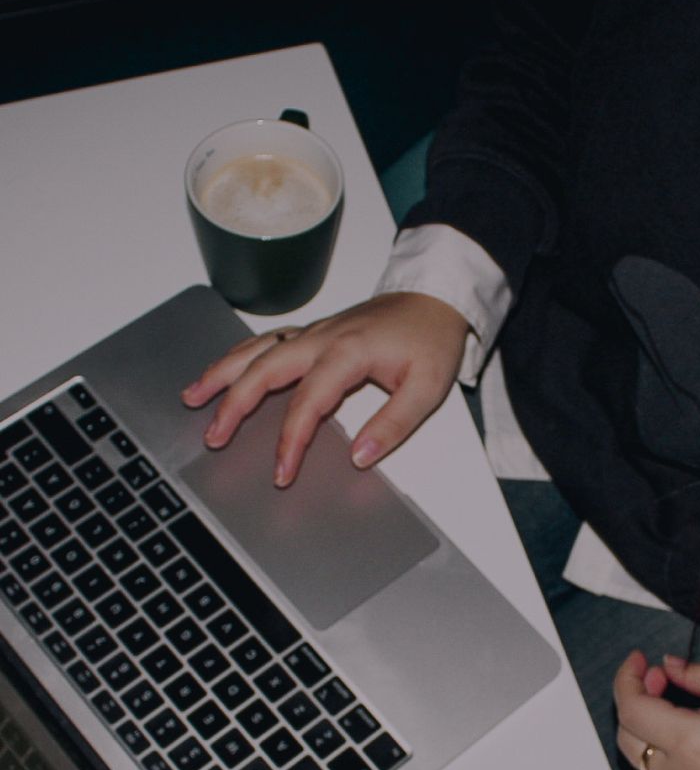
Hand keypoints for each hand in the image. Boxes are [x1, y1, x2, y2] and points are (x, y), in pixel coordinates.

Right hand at [180, 292, 469, 485]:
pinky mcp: (315, 331)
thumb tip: (360, 456)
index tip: (282, 471)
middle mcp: (323, 337)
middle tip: (214, 436)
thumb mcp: (427, 388)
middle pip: (264, 370)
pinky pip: (267, 342)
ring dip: (222, 372)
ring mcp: (315, 331)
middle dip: (234, 404)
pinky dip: (239, 356)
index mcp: (348, 351)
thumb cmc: (432, 339)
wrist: (436, 298)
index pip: (308, 402)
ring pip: (256, 349)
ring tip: (193, 397)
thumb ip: (393, 424)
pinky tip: (222, 371)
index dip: (291, 439)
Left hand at [613, 652, 699, 769]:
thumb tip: (671, 667)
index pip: (631, 709)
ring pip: (647, 767)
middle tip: (664, 682)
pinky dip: (673, 762)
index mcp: (693, 744)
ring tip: (696, 714)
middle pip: (628, 740)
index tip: (640, 661)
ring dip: (655, 735)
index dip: (627, 679)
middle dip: (637, 704)